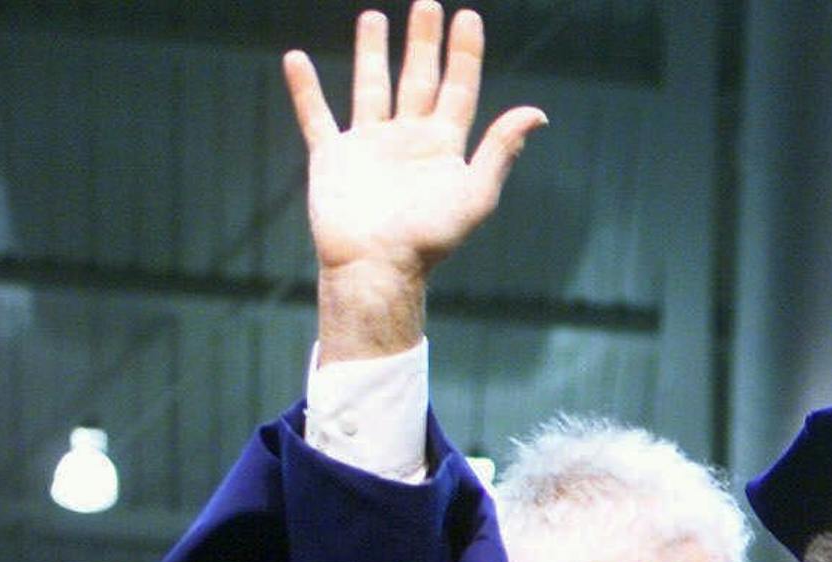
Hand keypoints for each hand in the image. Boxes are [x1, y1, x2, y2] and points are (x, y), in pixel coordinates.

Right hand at [283, 3, 544, 358]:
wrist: (377, 265)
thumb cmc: (429, 238)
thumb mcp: (476, 194)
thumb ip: (500, 150)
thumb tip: (537, 113)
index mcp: (443, 147)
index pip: (458, 89)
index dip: (464, 54)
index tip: (468, 17)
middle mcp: (408, 140)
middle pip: (418, 79)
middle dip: (423, 43)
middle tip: (427, 5)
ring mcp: (369, 146)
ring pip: (371, 87)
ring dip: (372, 53)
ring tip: (374, 18)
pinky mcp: (332, 157)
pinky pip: (316, 115)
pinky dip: (305, 89)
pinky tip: (295, 59)